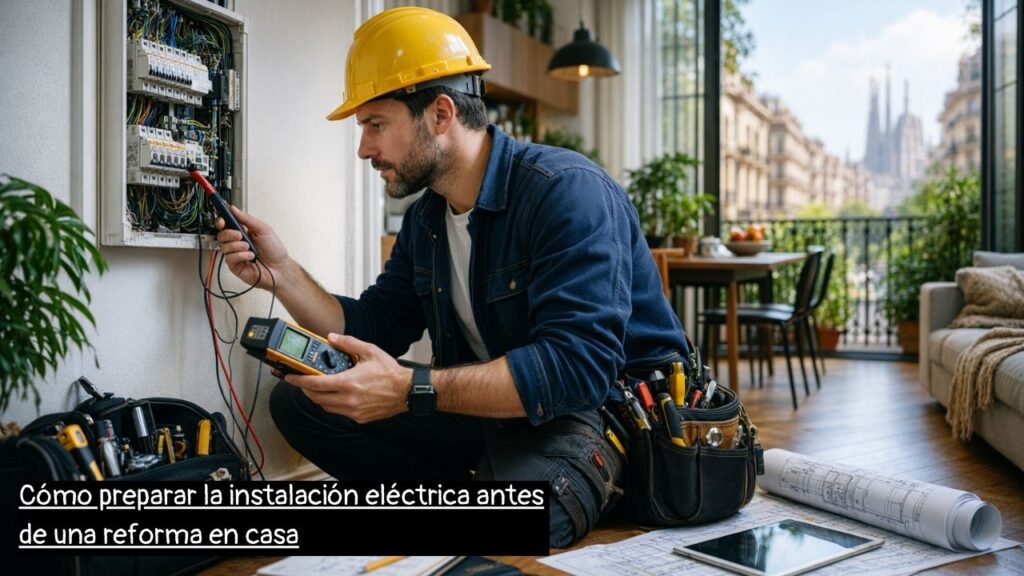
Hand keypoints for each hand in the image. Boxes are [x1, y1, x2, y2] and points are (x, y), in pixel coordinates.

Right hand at [215, 205, 287, 289]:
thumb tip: (234, 209)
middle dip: (229, 234)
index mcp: (243, 232)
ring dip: (237, 246)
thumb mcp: (264, 230)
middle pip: (221, 235)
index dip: (221, 221)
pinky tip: (250, 256)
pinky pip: (230, 258)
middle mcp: (237, 243)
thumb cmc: (275, 250)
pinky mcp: (235, 265)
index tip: (222, 220)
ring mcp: (235, 254)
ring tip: (249, 248)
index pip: (226, 224)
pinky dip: (240, 255)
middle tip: (240, 235)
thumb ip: (248, 219)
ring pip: (224, 246)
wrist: (280, 268)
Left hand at [282, 334, 412, 422]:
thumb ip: (348, 343)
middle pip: (316, 398)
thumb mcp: (370, 351)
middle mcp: (348, 399)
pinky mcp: (359, 418)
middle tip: (303, 381)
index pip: (315, 384)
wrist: (407, 391)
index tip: (289, 377)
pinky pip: (338, 413)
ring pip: (325, 407)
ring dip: (319, 398)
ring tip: (319, 387)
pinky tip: (336, 395)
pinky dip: (332, 404)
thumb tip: (332, 338)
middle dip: (306, 389)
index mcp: (348, 382)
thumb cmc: (390, 373)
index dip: (298, 381)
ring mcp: (353, 411)